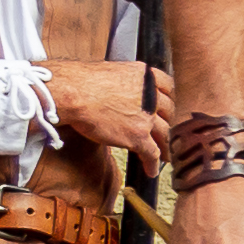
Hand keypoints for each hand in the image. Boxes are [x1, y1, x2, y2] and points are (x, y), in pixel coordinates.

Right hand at [48, 58, 167, 164]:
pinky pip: (152, 153)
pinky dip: (153, 163)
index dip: (167, 98)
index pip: (166, 87)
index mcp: (146, 76)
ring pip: (164, 134)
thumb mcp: (113, 72)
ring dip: (165, 145)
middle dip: (167, 121)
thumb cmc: (82, 81)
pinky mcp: (138, 136)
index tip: (166, 106)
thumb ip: (124, 82)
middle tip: (164, 129)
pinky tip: (151, 170)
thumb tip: (117, 90)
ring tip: (166, 154)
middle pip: (168, 111)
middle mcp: (152, 96)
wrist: (75, 93)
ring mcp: (147, 117)